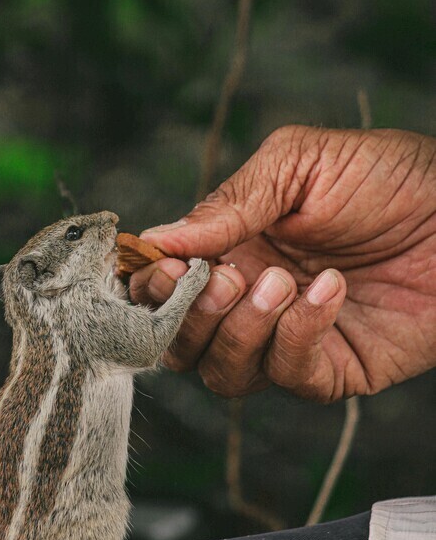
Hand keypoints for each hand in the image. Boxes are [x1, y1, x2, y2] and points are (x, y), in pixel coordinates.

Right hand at [129, 125, 435, 401]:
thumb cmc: (390, 177)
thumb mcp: (301, 164)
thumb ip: (230, 201)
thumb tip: (161, 239)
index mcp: (232, 248)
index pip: (163, 286)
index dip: (149, 285)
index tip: (161, 266)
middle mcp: (250, 300)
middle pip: (179, 343)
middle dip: (188, 316)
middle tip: (229, 276)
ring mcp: (289, 339)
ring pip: (223, 372)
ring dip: (240, 331)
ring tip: (280, 281)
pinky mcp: (333, 369)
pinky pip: (288, 376)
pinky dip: (297, 336)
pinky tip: (330, 290)